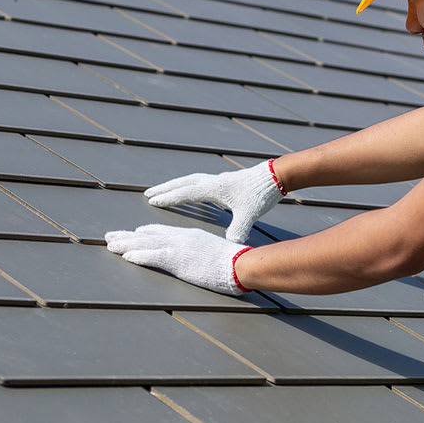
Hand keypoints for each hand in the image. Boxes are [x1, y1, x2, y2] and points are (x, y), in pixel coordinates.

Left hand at [104, 224, 250, 294]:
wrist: (240, 264)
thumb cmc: (234, 262)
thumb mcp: (215, 255)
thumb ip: (203, 255)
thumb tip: (200, 261)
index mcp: (190, 236)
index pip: (162, 232)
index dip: (144, 233)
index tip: (132, 233)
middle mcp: (181, 238)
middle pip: (148, 236)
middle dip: (127, 236)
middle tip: (110, 237)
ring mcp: (178, 248)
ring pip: (145, 244)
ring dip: (125, 245)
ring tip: (110, 245)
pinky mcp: (178, 260)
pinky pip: (153, 257)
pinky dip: (138, 256)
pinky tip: (125, 256)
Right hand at [144, 159, 284, 242]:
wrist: (275, 176)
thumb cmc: (260, 194)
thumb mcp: (249, 214)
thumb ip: (238, 229)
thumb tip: (230, 246)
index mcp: (215, 188)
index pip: (186, 193)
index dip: (169, 198)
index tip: (152, 201)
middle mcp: (214, 181)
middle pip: (183, 183)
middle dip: (166, 189)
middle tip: (148, 193)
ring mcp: (219, 180)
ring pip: (191, 180)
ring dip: (176, 185)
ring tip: (164, 191)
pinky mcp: (225, 181)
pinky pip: (201, 182)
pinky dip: (190, 186)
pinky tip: (190, 193)